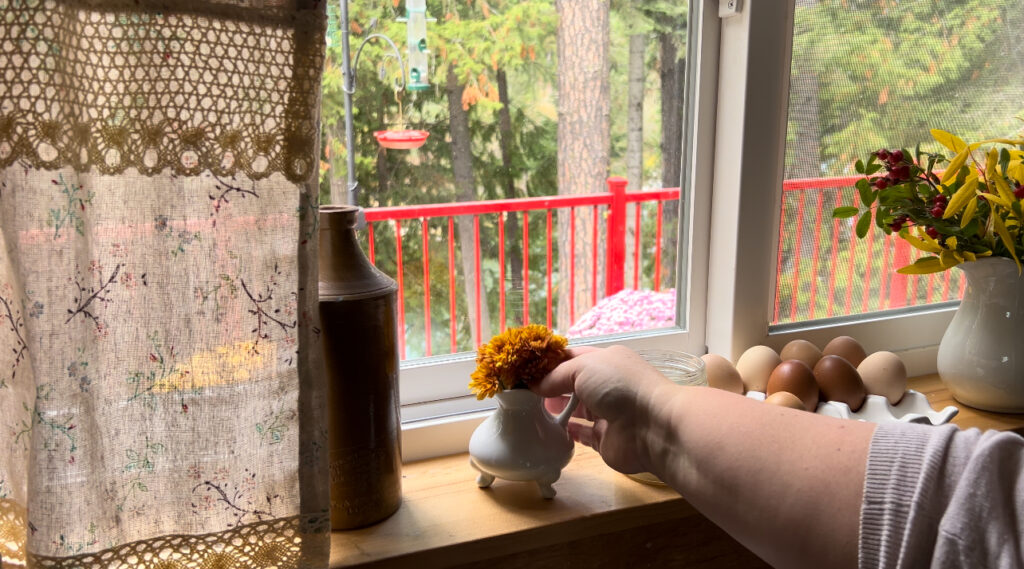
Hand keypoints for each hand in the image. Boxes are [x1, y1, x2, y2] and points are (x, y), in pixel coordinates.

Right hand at [529, 345, 675, 472]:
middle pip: (572, 384)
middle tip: (522, 391)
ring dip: (555, 410)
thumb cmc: (621, 387)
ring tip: (528, 411)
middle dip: (549, 386)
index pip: (572, 357)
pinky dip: (565, 433)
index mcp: (605, 361)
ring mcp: (607, 413)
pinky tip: (547, 431)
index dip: (548, 362)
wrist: (654, 427)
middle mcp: (607, 385)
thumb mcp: (583, 368)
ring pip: (575, 410)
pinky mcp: (605, 439)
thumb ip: (556, 376)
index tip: (524, 368)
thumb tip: (534, 385)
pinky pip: (581, 435)